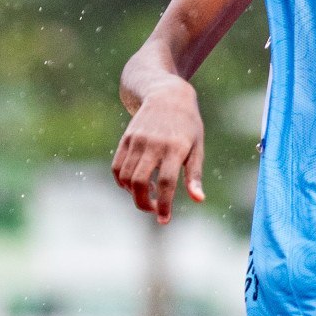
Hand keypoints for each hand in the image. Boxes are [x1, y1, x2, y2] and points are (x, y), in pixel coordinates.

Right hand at [111, 80, 205, 223]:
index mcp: (175, 148)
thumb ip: (194, 174)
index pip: (167, 183)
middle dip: (144, 204)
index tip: (164, 220)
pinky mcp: (126, 139)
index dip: (164, 204)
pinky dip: (123, 182)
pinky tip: (136, 183)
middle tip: (154, 209)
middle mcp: (154, 145)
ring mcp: (137, 141)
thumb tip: (198, 199)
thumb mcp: (197, 147)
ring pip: (127, 178)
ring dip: (135, 193)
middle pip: (141, 183)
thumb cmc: (188, 125)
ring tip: (151, 191)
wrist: (167, 95)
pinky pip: (117, 168)